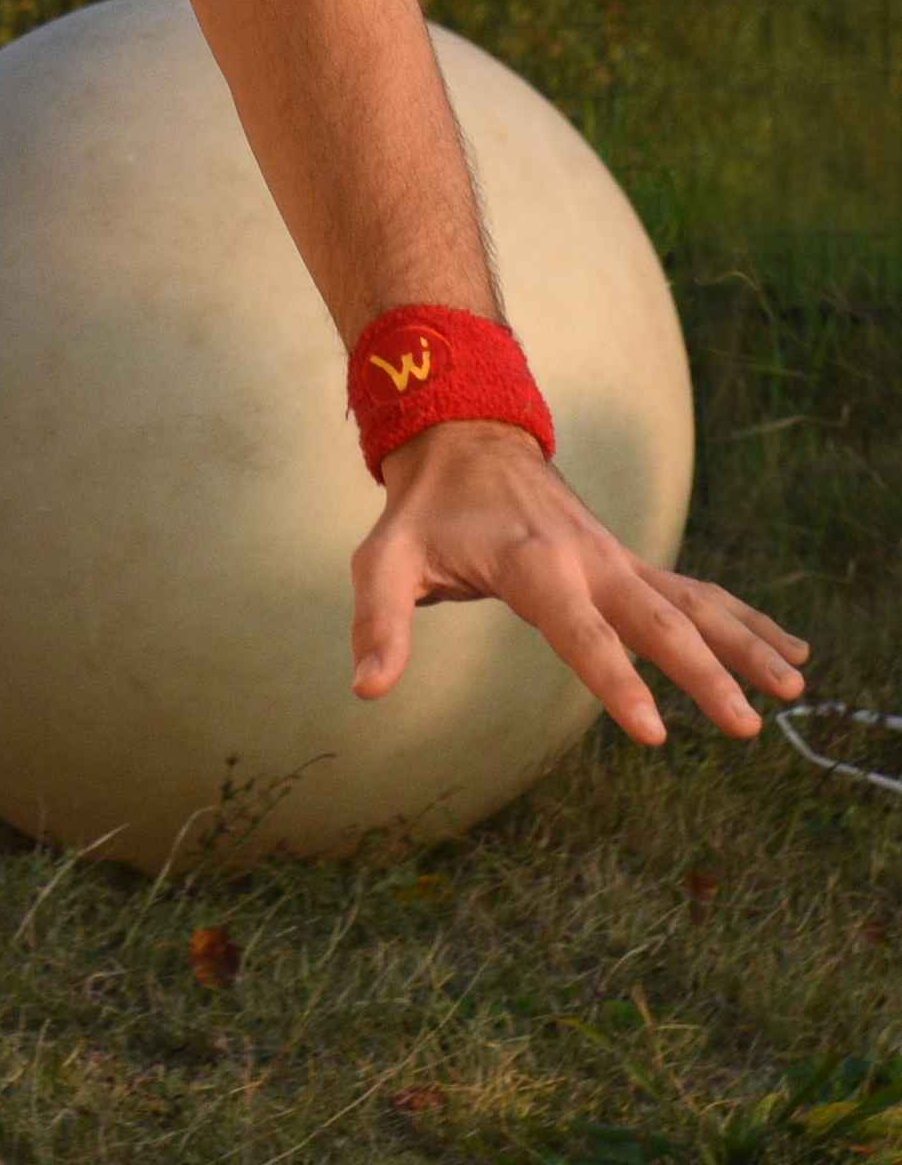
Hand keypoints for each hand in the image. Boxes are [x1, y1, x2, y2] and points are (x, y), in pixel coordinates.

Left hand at [351, 420, 807, 746]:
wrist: (465, 433)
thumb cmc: (425, 507)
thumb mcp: (386, 558)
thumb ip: (380, 621)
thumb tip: (368, 689)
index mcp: (532, 562)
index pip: (579, 632)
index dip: (614, 680)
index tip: (654, 731)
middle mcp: (588, 559)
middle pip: (657, 621)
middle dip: (706, 674)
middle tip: (748, 726)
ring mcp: (617, 559)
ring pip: (695, 603)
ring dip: (747, 644)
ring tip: (796, 689)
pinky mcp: (631, 563)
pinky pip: (698, 592)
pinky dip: (746, 619)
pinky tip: (791, 651)